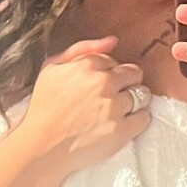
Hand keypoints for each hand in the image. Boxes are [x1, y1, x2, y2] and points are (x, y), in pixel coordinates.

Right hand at [19, 35, 150, 175]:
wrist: (41, 146)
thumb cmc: (44, 107)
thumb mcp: (52, 68)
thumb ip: (82, 49)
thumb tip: (112, 41)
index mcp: (88, 65)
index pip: (115, 61)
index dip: (109, 73)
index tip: (101, 85)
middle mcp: (104, 83)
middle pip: (135, 75)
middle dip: (127, 83)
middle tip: (115, 96)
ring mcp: (114, 107)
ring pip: (143, 95)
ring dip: (135, 101)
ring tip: (118, 111)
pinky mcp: (121, 130)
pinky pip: (145, 117)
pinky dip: (139, 119)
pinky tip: (125, 122)